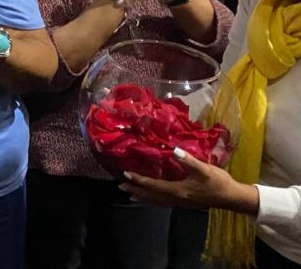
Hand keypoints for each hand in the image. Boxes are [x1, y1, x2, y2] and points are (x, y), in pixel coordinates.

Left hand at [119, 148, 257, 214]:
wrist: (233, 198)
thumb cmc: (219, 182)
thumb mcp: (204, 169)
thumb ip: (188, 160)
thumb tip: (174, 150)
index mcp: (179, 190)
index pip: (154, 185)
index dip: (140, 180)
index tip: (126, 174)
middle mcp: (177, 198)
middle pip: (152, 195)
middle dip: (136, 190)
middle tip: (121, 186)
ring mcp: (181, 202)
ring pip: (157, 200)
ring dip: (143, 196)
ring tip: (130, 194)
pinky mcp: (185, 202)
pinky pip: (164, 202)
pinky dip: (153, 199)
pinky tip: (152, 197)